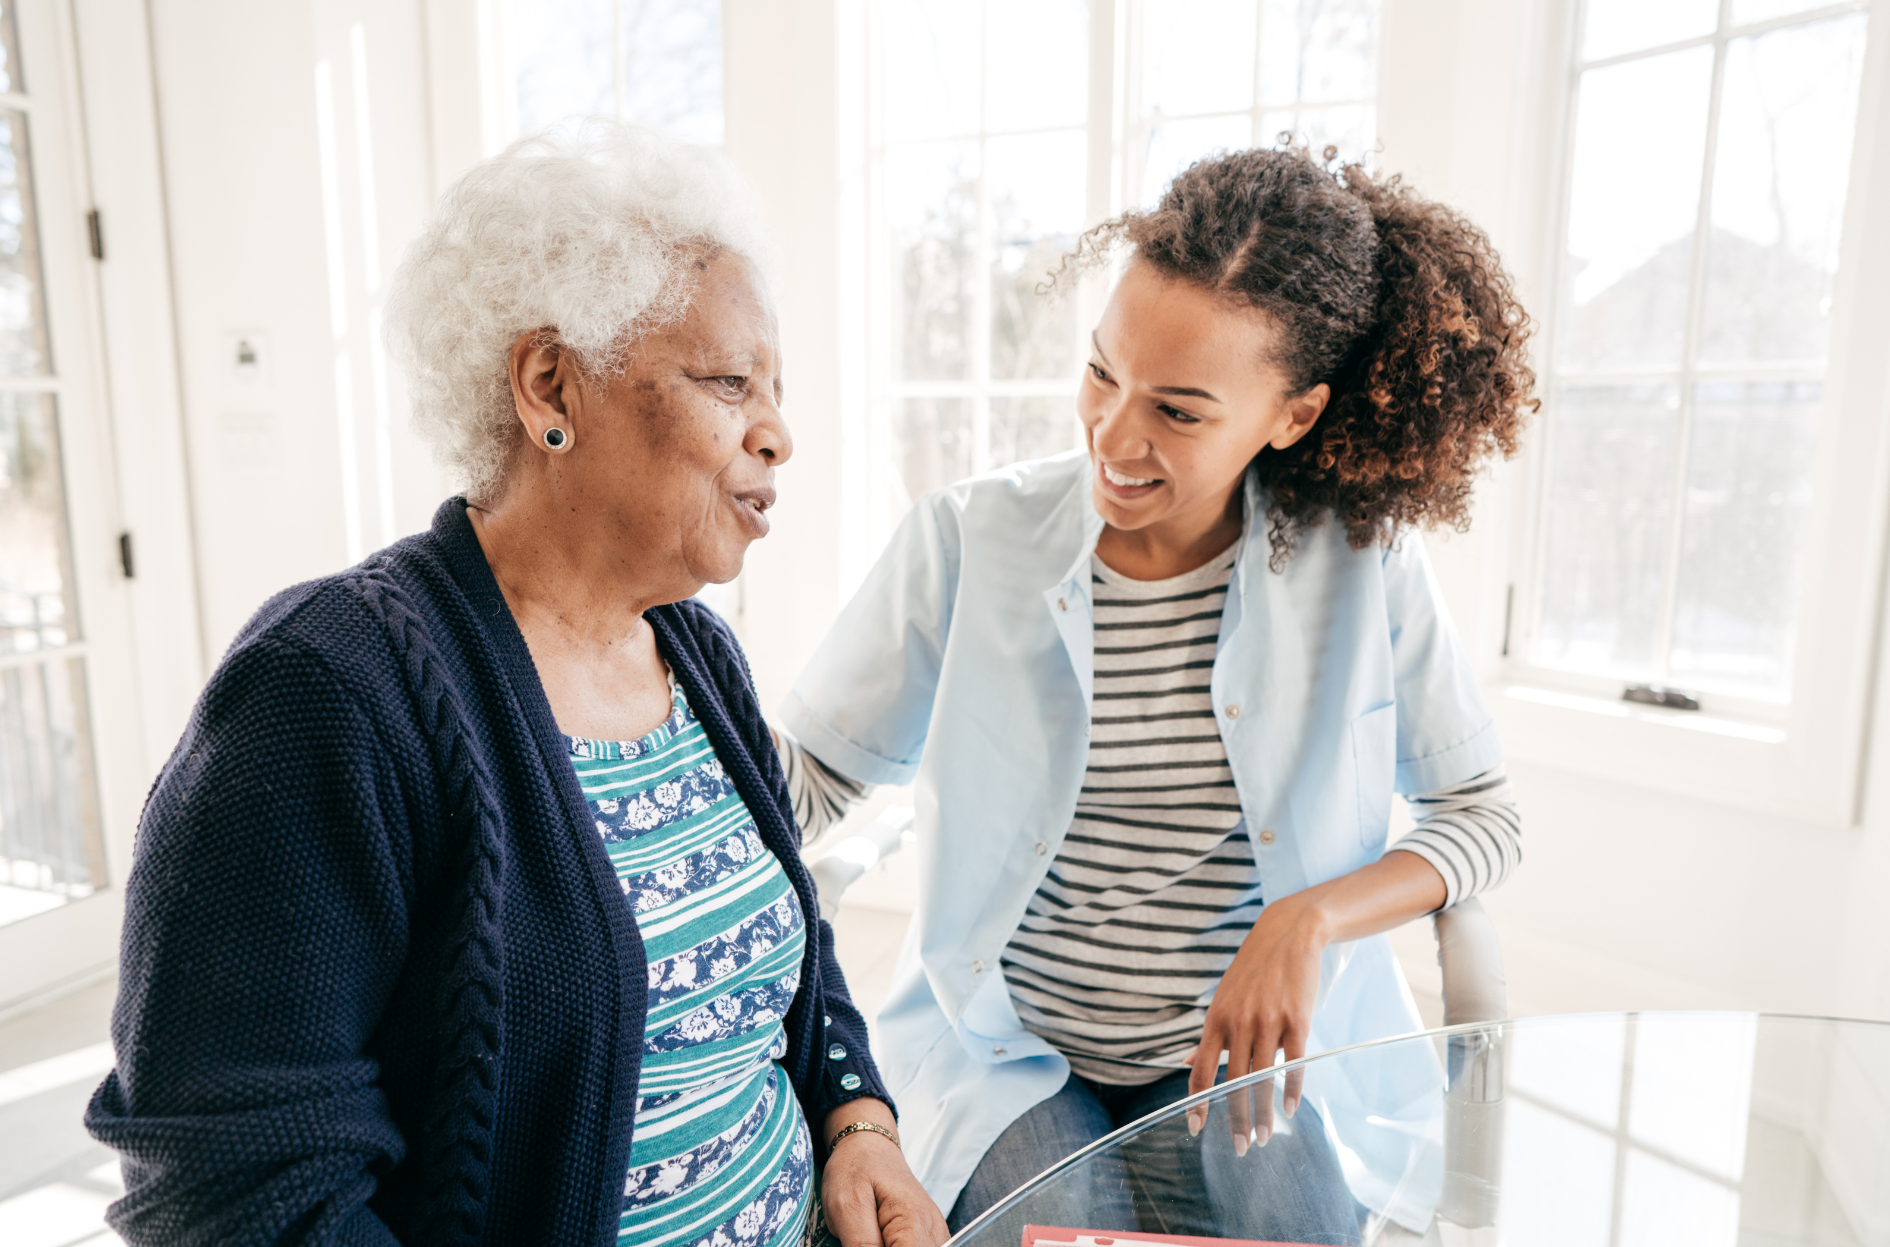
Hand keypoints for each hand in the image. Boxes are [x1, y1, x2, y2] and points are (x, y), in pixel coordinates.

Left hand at [821, 1101, 948, 1246]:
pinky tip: (878, 1240)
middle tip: (859, 1239)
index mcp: (915, 1223)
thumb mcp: (847, 1206)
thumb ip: (862, 1246)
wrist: (868, 1147)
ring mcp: (935, 1237)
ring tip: (867, 1236)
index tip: (860, 1246)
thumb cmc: (856, 1168)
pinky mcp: (928, 1240)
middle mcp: (935, 1233)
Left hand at [1183, 892, 1328, 1153]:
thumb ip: (1210, 1035)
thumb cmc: (1254, 970)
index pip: (1202, 1070)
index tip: (1196, 1128)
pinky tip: (1292, 1109)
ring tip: (1266, 1137)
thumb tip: (1189, 1061)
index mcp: (1216, 1019)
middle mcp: (1239, 1022)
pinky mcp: (1299, 1018)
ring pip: (1264, 1077)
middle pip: (1234, 1081)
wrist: (1289, 933)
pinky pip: (1294, 1062)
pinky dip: (1292, 1088)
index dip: (1197, 1102)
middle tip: (1240, 1147)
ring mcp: (1269, 1020)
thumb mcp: (1225, 998)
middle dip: (1235, 1118)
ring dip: (1265, 1112)